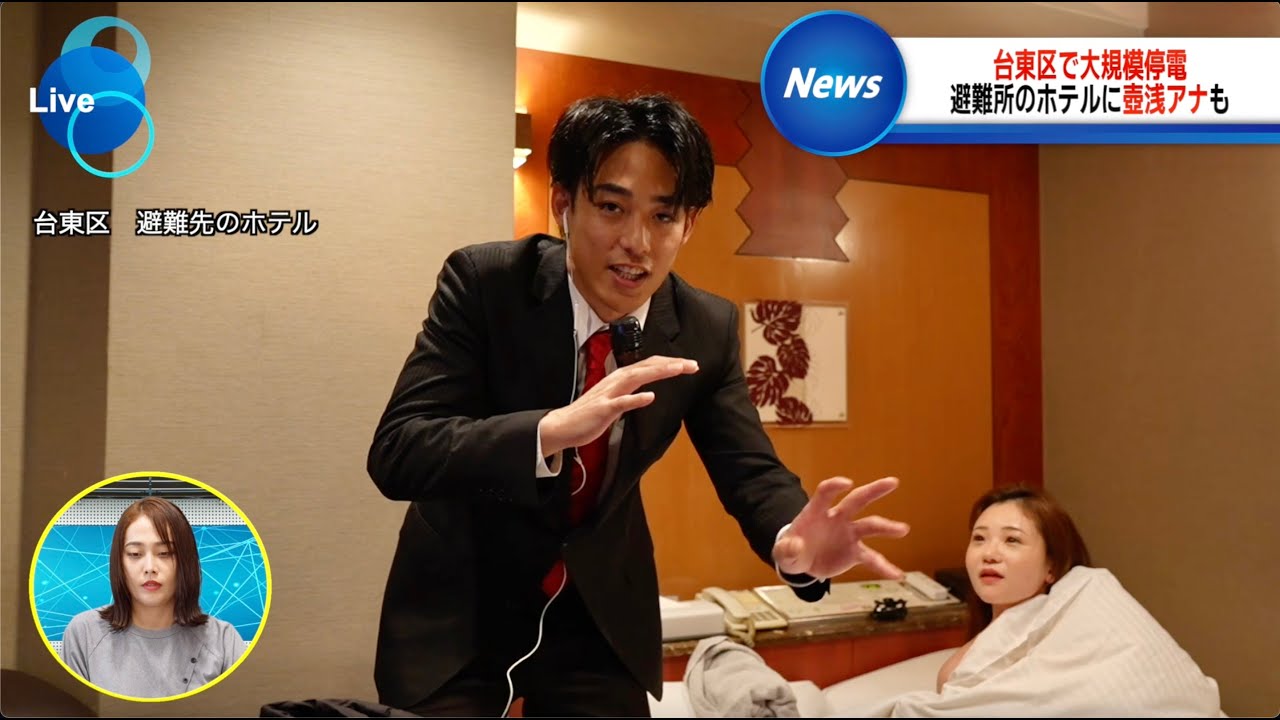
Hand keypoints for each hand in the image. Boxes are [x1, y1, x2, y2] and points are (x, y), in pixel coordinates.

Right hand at [539, 355, 698, 455]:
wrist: (563, 426)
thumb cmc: (589, 414)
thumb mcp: (614, 400)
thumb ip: (630, 393)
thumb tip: (647, 392)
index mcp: (620, 379)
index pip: (648, 366)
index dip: (669, 363)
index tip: (689, 365)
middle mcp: (615, 381)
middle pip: (646, 367)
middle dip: (670, 364)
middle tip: (693, 365)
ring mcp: (609, 394)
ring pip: (636, 378)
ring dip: (658, 372)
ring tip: (678, 369)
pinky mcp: (602, 409)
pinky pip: (621, 403)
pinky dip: (635, 399)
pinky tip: (650, 397)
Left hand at [773, 476, 909, 579]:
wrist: (801, 562)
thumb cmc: (792, 550)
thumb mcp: (784, 552)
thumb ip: (787, 550)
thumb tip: (795, 547)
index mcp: (817, 512)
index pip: (826, 493)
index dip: (835, 486)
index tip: (847, 483)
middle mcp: (837, 518)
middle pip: (856, 500)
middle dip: (873, 490)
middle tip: (892, 482)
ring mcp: (849, 534)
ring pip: (870, 526)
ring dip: (886, 527)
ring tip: (903, 529)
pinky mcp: (855, 552)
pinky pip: (872, 558)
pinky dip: (884, 567)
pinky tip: (897, 575)